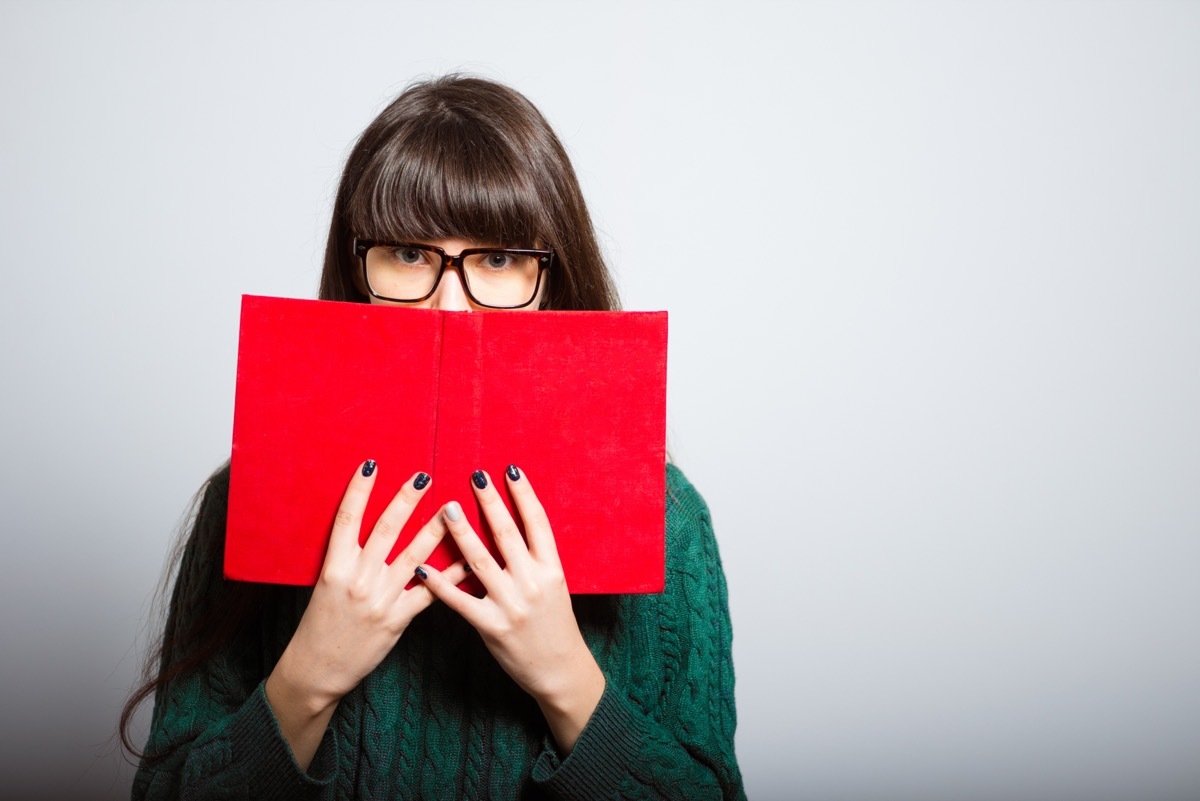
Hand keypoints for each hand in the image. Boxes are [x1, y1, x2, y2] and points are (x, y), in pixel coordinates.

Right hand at [266, 461, 466, 768]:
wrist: (317, 668)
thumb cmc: (321, 624)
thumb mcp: (327, 585)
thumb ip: (348, 559)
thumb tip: (366, 530)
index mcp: (334, 566)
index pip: (347, 519)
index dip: (359, 490)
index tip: (371, 464)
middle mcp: (357, 578)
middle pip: (384, 530)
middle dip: (405, 500)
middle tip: (424, 476)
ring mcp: (379, 598)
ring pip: (413, 556)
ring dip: (435, 530)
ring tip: (452, 509)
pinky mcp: (397, 619)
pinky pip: (429, 591)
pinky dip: (450, 576)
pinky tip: (468, 561)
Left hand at [417, 466, 605, 752]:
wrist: (561, 670)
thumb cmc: (556, 626)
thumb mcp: (555, 587)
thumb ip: (535, 561)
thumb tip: (514, 528)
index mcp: (552, 569)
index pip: (537, 523)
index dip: (523, 494)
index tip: (509, 470)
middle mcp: (533, 582)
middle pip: (507, 534)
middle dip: (489, 503)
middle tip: (474, 477)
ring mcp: (511, 604)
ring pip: (480, 560)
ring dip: (461, 532)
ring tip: (446, 508)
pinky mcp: (491, 626)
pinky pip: (460, 600)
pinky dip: (440, 583)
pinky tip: (424, 568)